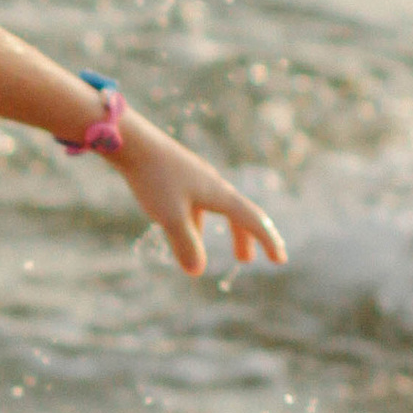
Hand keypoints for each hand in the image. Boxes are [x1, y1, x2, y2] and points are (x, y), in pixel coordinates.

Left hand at [109, 112, 285, 276]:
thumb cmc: (153, 178)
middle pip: (238, 213)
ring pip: (217, 209)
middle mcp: (212, 184)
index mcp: (218, 193)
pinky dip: (197, 222)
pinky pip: (197, 204)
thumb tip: (197, 271)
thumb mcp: (170, 216)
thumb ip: (185, 244)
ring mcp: (195, 178)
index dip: (268, 241)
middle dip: (245, 237)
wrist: (132, 141)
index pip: (252, 220)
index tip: (280, 260)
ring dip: (221, 230)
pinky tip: (182, 231)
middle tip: (246, 259)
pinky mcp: (177, 176)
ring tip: (210, 254)